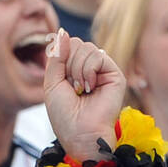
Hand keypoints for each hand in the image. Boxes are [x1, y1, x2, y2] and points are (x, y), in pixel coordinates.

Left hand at [43, 31, 128, 161]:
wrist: (80, 134)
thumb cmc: (65, 116)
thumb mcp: (51, 83)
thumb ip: (56, 57)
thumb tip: (64, 31)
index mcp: (75, 69)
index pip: (66, 44)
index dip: (59, 57)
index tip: (62, 80)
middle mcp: (90, 69)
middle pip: (76, 42)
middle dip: (68, 63)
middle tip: (72, 86)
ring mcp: (104, 71)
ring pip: (86, 47)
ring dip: (77, 68)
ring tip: (81, 89)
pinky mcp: (116, 76)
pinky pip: (98, 55)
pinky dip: (89, 70)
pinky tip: (90, 87)